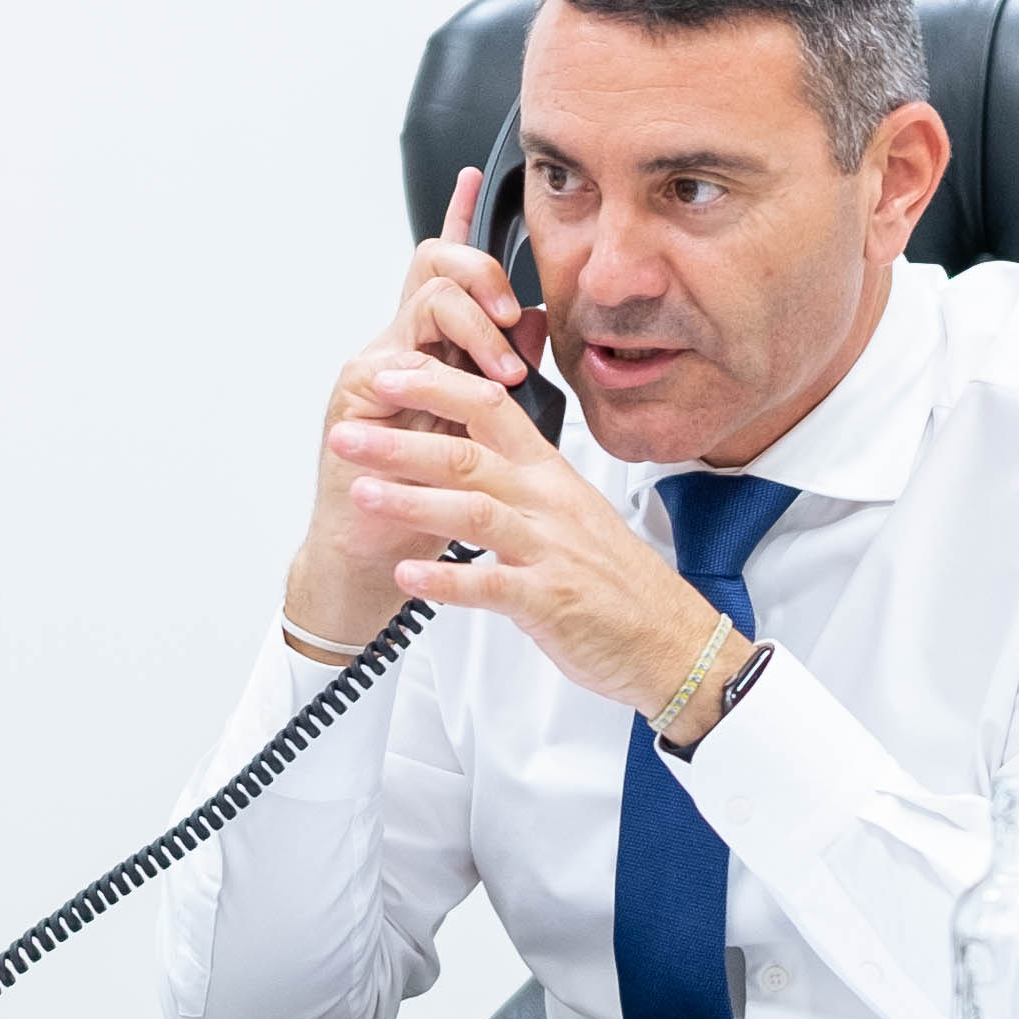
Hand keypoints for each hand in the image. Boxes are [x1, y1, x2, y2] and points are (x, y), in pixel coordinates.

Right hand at [283, 166, 553, 648]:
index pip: (442, 273)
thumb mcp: (480, 427)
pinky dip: (438, 377)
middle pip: (433, 269)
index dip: (458, 221)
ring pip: (425, 307)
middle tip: (511, 316)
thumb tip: (536, 323)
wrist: (371, 555)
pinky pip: (401, 365)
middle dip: (479, 275)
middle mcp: (395, 347)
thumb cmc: (423, 497)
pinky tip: (457, 396)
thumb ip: (504, 369)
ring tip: (502, 375)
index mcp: (427, 347)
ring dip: (473, 330)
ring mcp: (372, 369)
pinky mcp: (356, 398)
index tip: (475, 177)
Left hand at [325, 354, 741, 732]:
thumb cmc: (616, 581)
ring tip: (362, 494)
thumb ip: (522, 482)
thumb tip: (471, 453)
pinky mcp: (549, 601)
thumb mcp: (570, 514)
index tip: (388, 377)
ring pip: (475, 509)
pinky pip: (492, 585)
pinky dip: (446, 580)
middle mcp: (548, 503)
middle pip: (469, 455)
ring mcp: (549, 551)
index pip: (490, 410)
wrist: (671, 641)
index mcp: (550, 475)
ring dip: (412, 501)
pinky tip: (407, 576)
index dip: (437, 388)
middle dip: (401, 442)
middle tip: (346, 435)